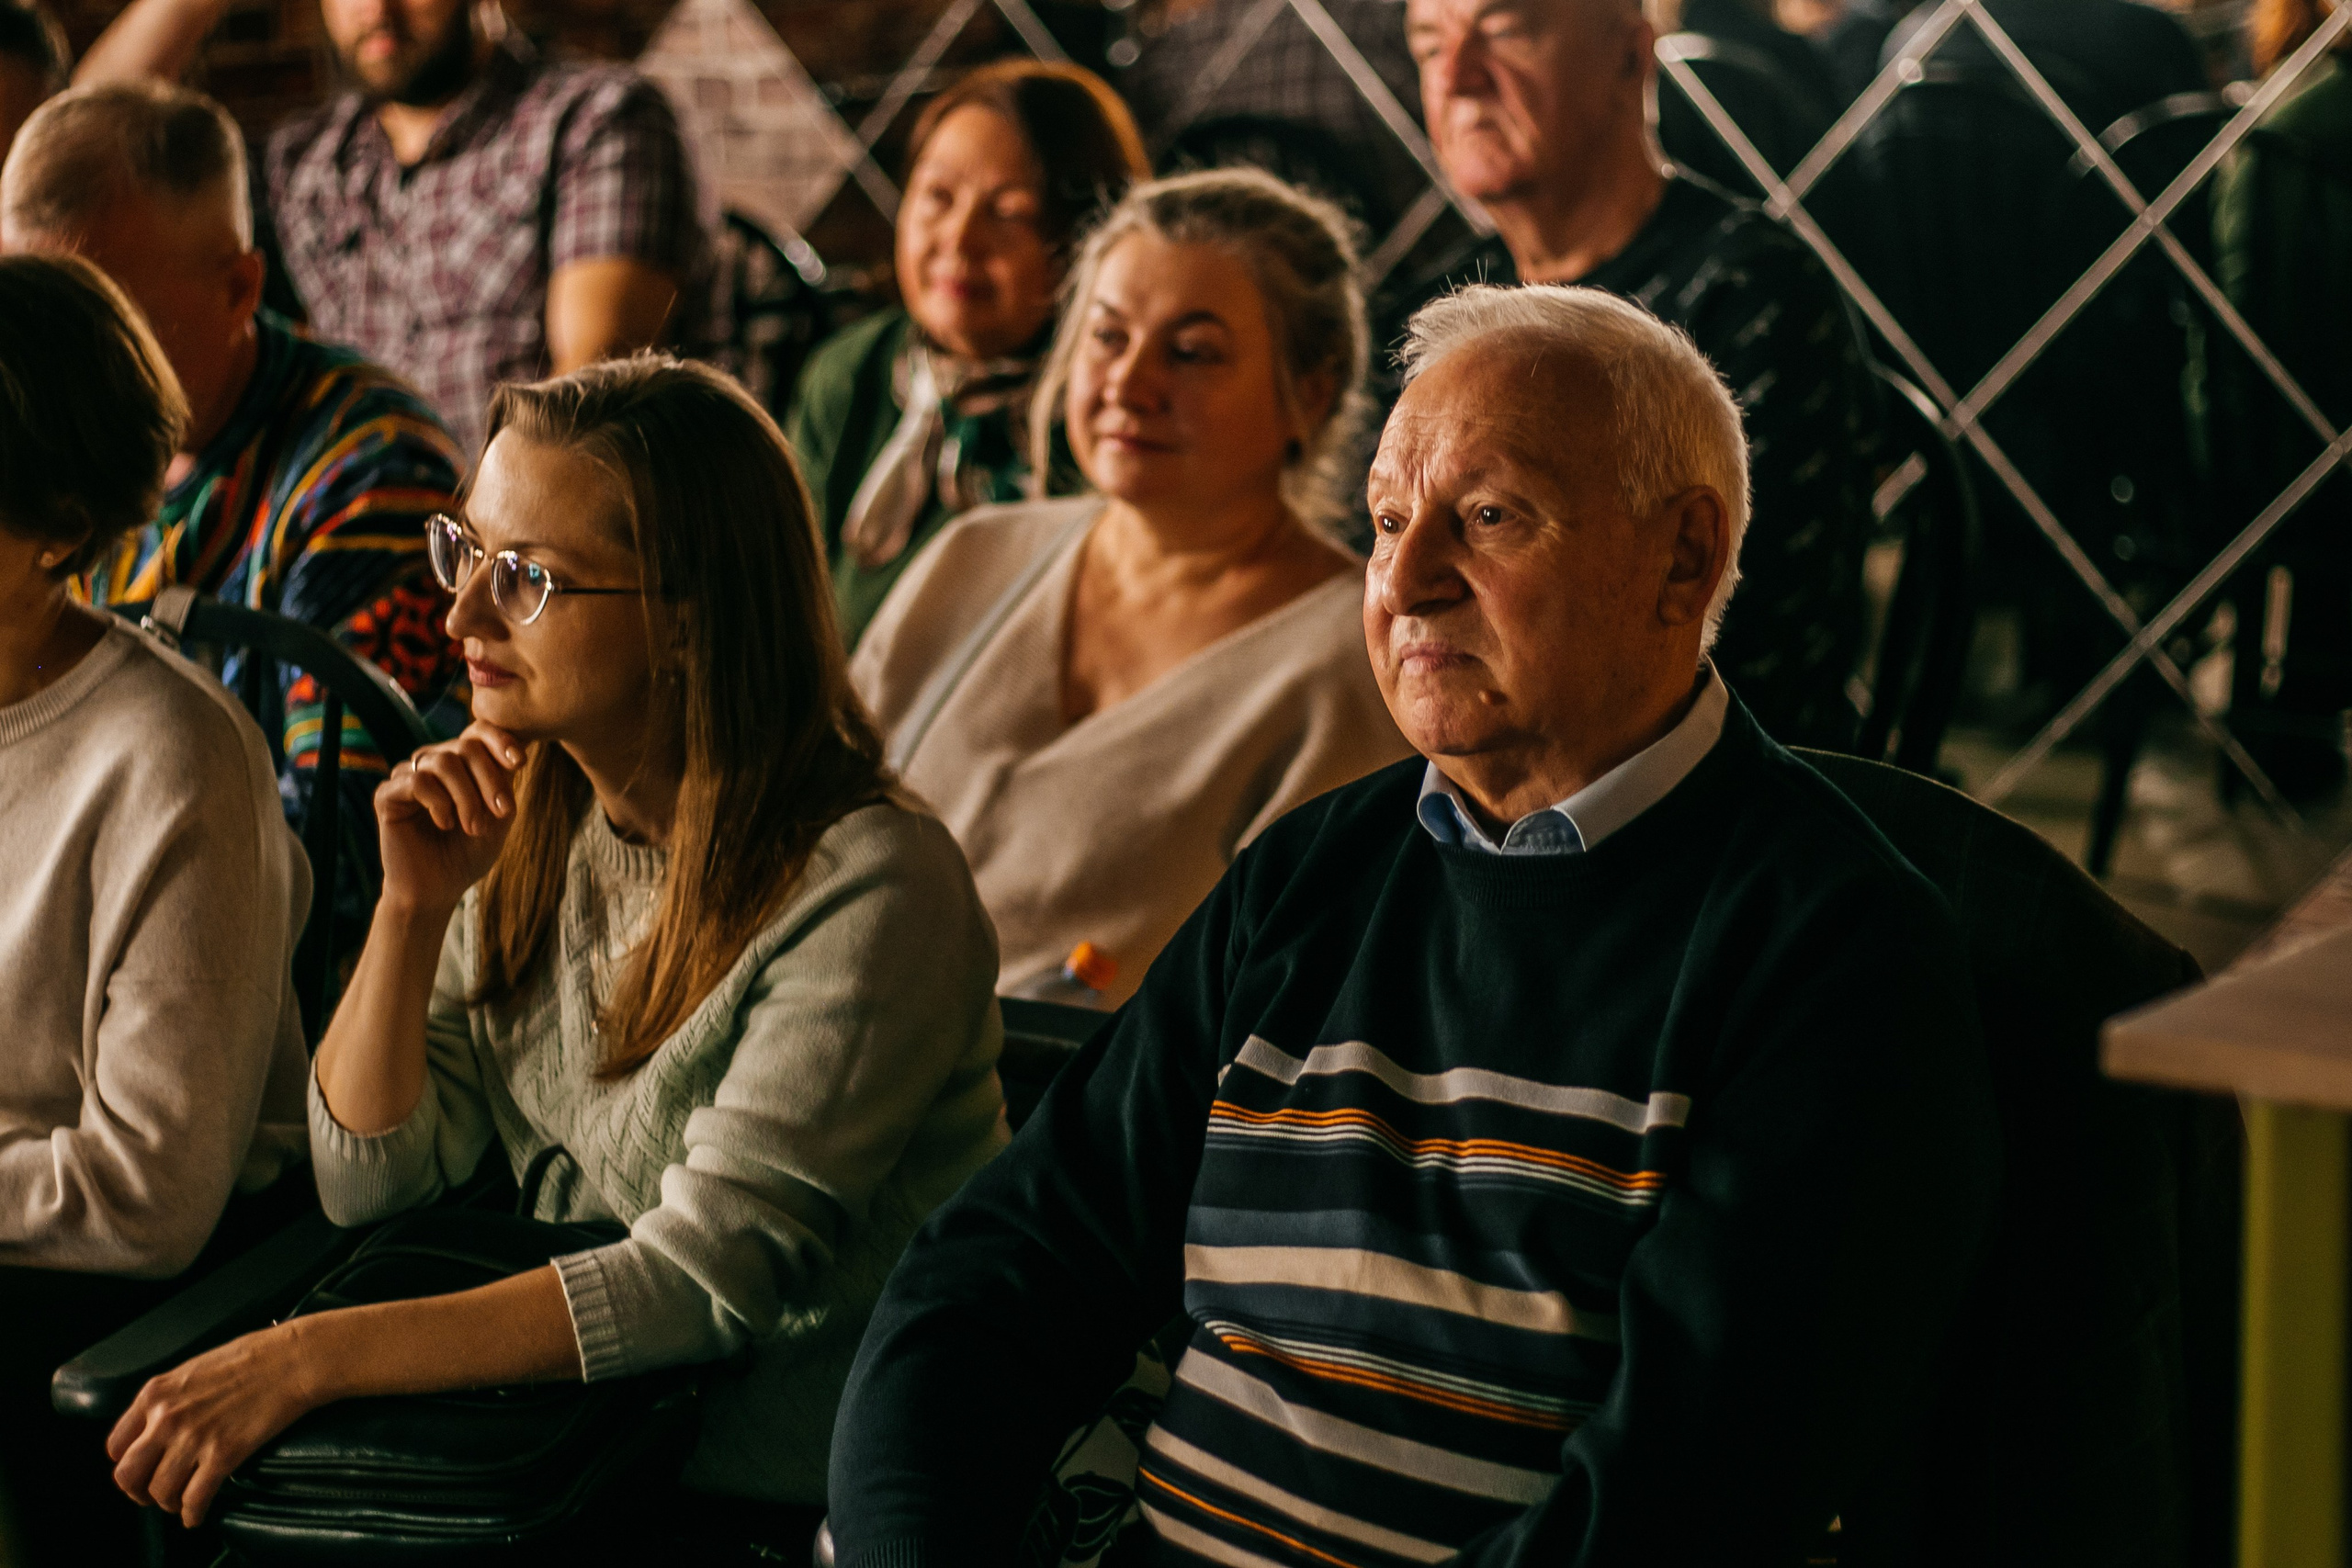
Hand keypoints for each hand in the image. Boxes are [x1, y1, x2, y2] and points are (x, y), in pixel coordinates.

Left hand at [108, 1324, 326, 1528]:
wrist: (293, 1360)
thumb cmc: (253, 1357)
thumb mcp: (193, 1370)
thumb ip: (170, 1399)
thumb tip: (161, 1425)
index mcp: (155, 1394)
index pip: (116, 1445)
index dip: (127, 1463)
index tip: (141, 1469)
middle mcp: (166, 1418)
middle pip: (128, 1475)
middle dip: (139, 1492)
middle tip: (153, 1495)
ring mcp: (194, 1438)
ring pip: (160, 1492)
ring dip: (169, 1503)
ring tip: (182, 1502)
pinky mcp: (223, 1455)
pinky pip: (195, 1499)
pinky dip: (193, 1514)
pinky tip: (197, 1515)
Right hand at [376, 721, 524, 915]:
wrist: (438, 889)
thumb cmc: (469, 853)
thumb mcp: (499, 817)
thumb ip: (505, 783)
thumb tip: (516, 750)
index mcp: (461, 764)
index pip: (478, 731)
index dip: (500, 740)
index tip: (520, 763)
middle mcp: (433, 763)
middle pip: (465, 746)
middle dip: (490, 779)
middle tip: (502, 813)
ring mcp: (409, 776)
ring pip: (443, 761)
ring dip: (467, 796)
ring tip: (474, 827)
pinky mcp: (388, 795)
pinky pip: (417, 781)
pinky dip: (439, 802)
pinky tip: (445, 823)